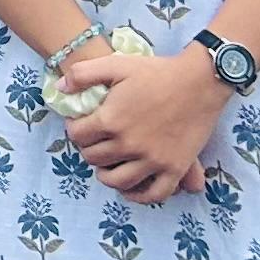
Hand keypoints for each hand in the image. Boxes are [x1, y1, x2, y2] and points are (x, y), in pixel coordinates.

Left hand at [60, 47, 228, 201]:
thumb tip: (60, 88)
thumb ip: (83, 74)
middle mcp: (129, 145)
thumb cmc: (156, 72)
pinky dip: (138, 195)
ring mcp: (152, 160)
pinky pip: (153, 194)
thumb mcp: (116, 64)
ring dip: (106, 175)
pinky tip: (130, 187)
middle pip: (94, 158)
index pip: (78, 136)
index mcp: (111, 120)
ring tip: (106, 166)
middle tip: (94, 143)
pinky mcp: (174, 168)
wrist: (199, 82)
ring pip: (117, 181)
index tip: (81, 125)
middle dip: (88, 150)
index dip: (75, 129)